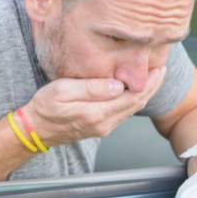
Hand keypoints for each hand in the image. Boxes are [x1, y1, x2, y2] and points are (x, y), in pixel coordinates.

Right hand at [24, 66, 166, 146]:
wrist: (35, 129)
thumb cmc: (45, 107)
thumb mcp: (63, 91)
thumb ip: (92, 88)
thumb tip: (118, 86)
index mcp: (97, 113)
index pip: (132, 97)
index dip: (149, 83)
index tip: (157, 68)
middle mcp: (104, 124)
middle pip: (136, 104)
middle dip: (152, 86)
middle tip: (161, 69)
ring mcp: (103, 127)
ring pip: (131, 109)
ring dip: (145, 93)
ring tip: (153, 77)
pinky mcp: (100, 127)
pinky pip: (123, 112)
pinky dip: (134, 100)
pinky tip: (135, 89)